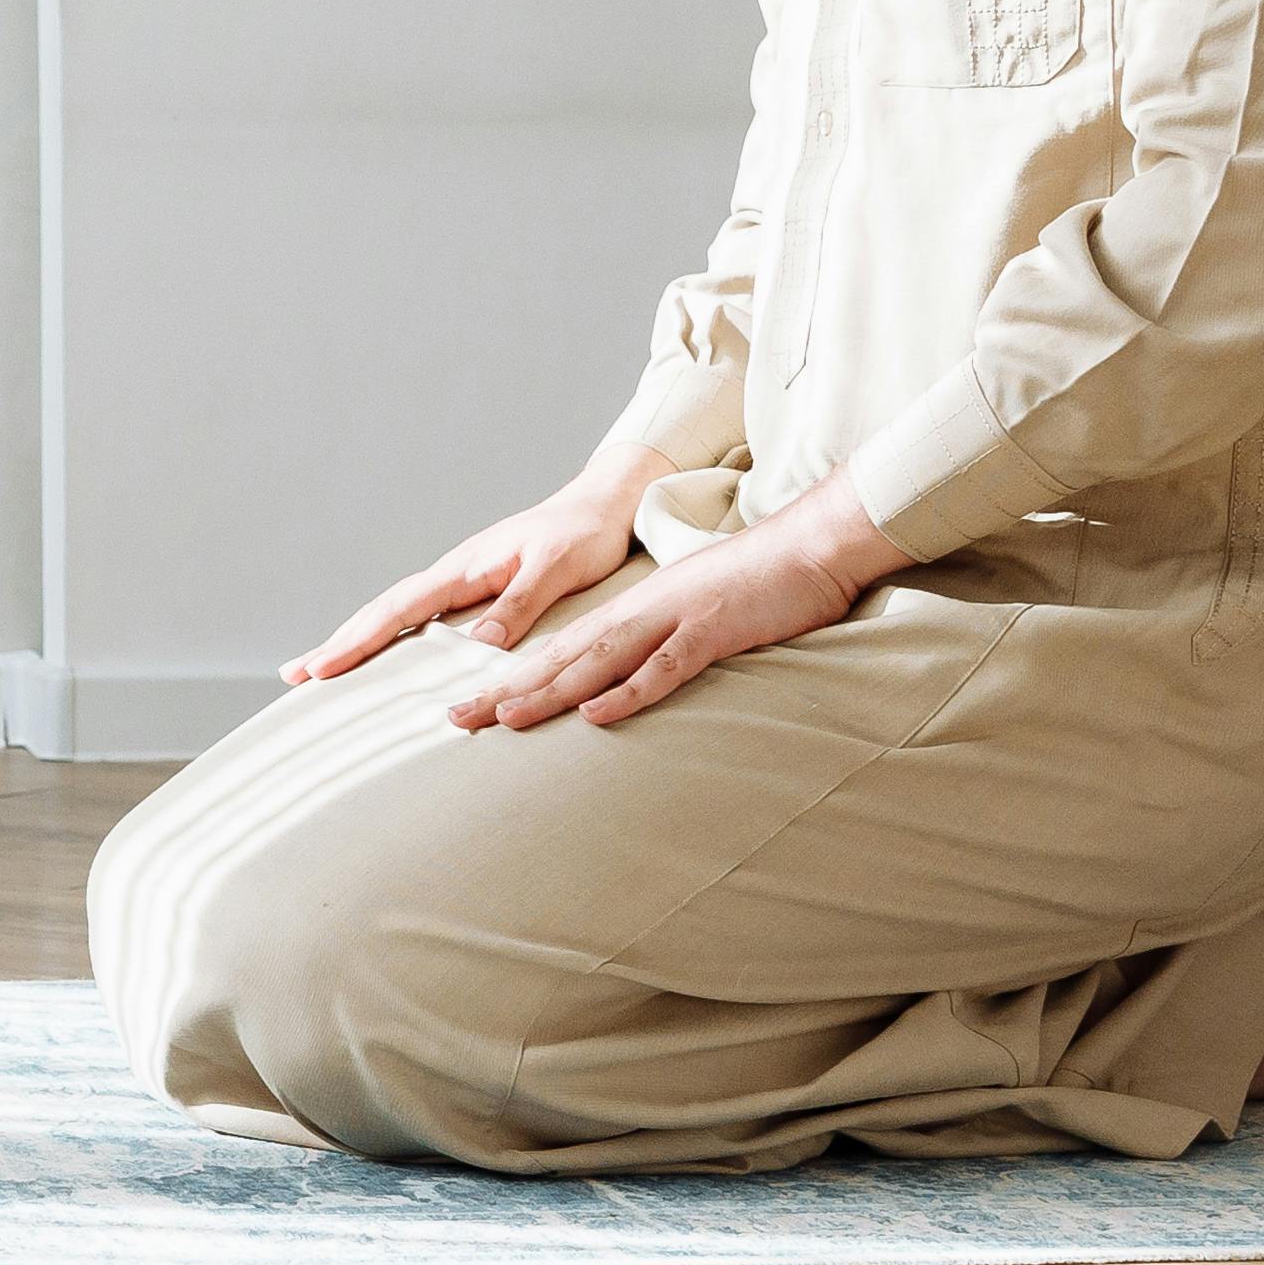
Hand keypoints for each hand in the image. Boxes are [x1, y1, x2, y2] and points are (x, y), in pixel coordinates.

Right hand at [289, 450, 672, 684]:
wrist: (604, 506)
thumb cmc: (584, 534)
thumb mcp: (556, 568)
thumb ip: (518, 604)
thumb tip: (475, 647)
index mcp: (465, 567)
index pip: (399, 608)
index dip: (360, 640)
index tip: (322, 667)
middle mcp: (454, 574)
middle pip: (383, 612)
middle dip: (338, 644)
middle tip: (295, 674)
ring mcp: (462, 582)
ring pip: (396, 615)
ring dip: (357, 641)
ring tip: (321, 668)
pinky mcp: (477, 591)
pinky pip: (422, 619)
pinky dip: (392, 637)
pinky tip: (383, 654)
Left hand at [452, 476, 906, 733]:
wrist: (810, 546)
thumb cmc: (757, 588)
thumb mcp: (694, 618)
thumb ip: (656, 648)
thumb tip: (621, 685)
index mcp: (632, 611)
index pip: (558, 650)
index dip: (510, 680)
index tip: (467, 708)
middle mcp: (640, 612)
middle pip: (561, 656)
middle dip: (506, 690)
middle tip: (453, 719)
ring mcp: (674, 619)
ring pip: (598, 659)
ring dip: (549, 690)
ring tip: (502, 718)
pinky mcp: (712, 630)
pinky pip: (665, 666)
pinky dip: (630, 691)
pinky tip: (597, 714)